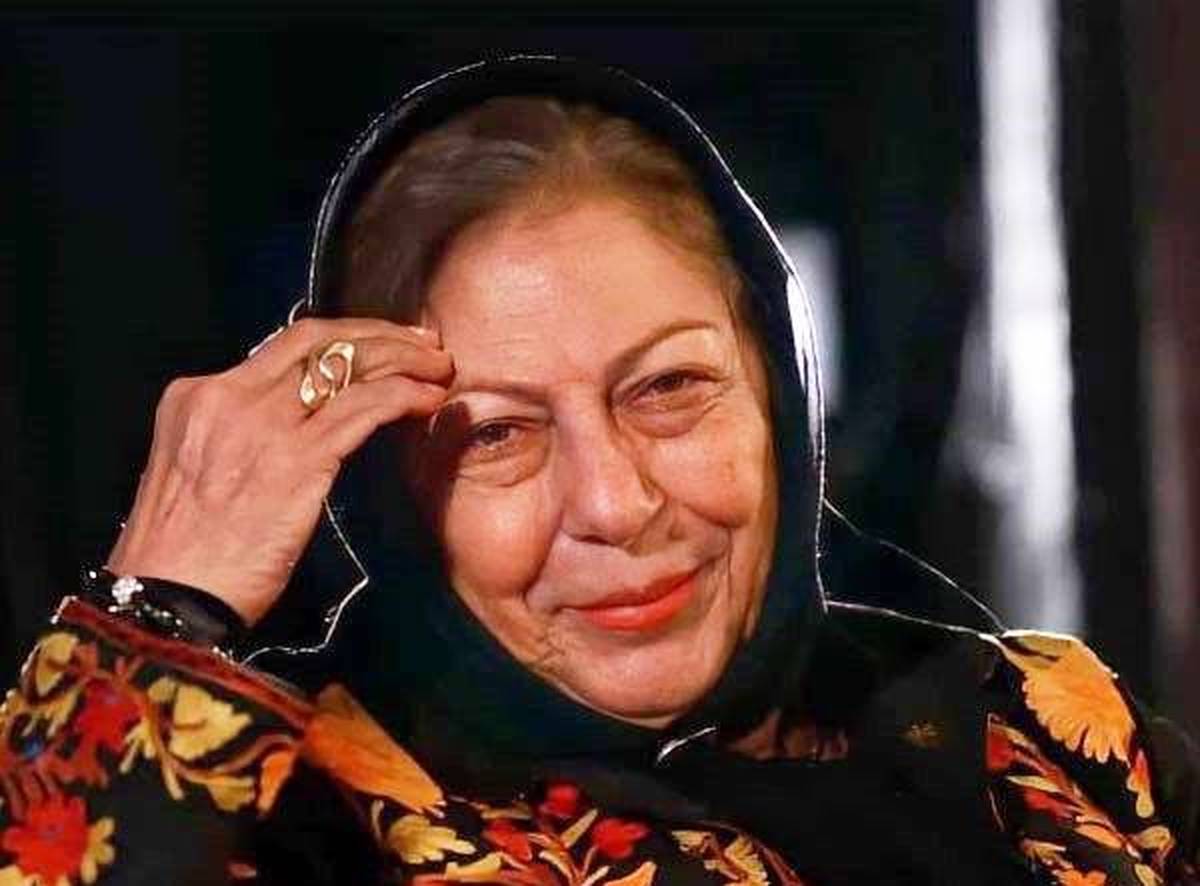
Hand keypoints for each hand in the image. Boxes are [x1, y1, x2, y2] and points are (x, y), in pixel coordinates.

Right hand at [105, 317, 452, 625]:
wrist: (164, 603)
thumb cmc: (183, 557)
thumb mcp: (196, 472)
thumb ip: (238, 437)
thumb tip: (300, 426)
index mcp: (196, 396)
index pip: (283, 346)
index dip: (343, 338)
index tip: (381, 344)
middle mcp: (227, 396)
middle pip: (318, 338)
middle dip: (380, 333)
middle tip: (424, 342)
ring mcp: (261, 424)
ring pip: (348, 365)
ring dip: (404, 359)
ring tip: (439, 368)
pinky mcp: (296, 460)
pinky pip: (364, 407)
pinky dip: (404, 395)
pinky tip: (428, 400)